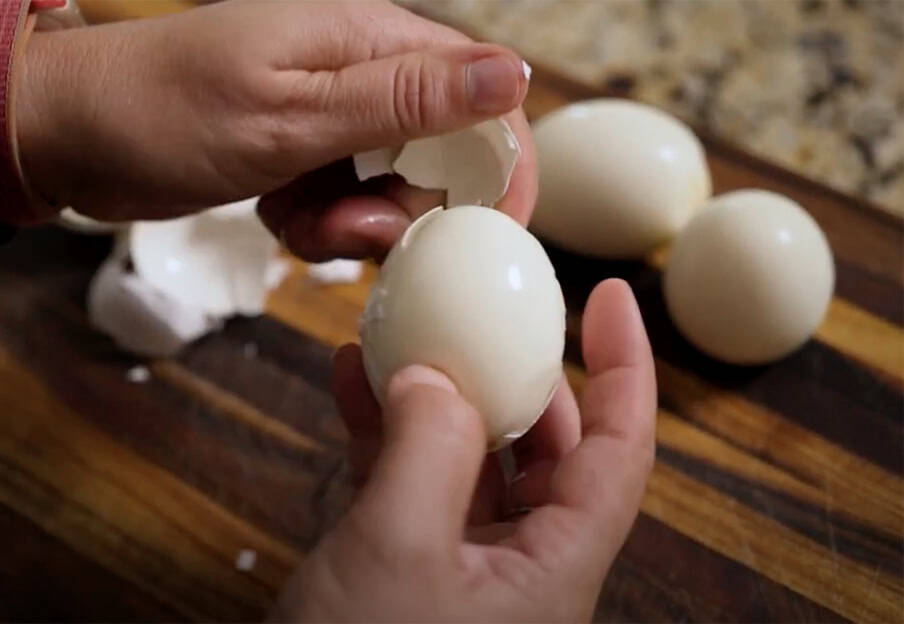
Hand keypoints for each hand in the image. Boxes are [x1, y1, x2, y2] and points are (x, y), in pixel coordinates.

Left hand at [16, 0, 533, 258]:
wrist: (67, 133)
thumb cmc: (164, 112)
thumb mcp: (292, 115)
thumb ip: (404, 99)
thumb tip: (513, 72)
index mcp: (369, 40)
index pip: (482, 94)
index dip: (496, 164)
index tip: (483, 230)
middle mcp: (356, 73)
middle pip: (440, 154)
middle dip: (407, 209)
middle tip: (347, 227)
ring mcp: (325, 115)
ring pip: (390, 188)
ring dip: (355, 225)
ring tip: (296, 221)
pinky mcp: (297, 152)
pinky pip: (342, 201)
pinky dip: (317, 225)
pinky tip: (277, 216)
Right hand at [271, 279, 656, 621]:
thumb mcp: (398, 549)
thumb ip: (427, 449)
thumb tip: (434, 375)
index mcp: (553, 567)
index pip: (621, 453)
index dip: (627, 369)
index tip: (611, 298)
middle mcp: (519, 567)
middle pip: (547, 449)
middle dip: (514, 371)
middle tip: (483, 311)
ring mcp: (460, 571)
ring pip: (468, 460)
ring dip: (432, 394)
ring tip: (394, 334)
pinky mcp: (406, 573)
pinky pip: (409, 484)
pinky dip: (381, 431)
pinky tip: (349, 384)